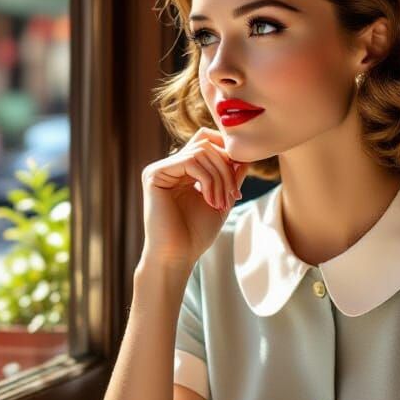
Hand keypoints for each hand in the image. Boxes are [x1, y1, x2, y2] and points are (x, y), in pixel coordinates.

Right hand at [140, 129, 249, 270]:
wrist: (177, 257)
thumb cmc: (196, 234)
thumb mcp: (221, 200)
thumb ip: (231, 178)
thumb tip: (245, 156)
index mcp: (182, 170)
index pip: (206, 142)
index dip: (227, 155)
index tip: (236, 188)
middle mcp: (169, 166)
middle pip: (206, 143)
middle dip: (226, 168)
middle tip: (232, 197)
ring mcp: (160, 168)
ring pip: (201, 151)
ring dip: (220, 177)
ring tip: (221, 203)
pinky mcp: (154, 174)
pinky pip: (190, 161)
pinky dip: (208, 179)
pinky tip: (210, 201)